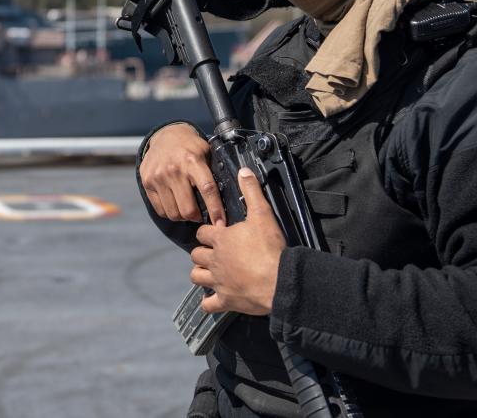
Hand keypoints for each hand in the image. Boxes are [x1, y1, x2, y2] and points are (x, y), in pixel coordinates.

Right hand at [139, 123, 224, 225]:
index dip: (215, 209)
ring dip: (183, 217)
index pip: (207, 189)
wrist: (165, 135)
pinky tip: (175, 205)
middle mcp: (174, 170)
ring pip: (173, 213)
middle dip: (197, 217)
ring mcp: (158, 177)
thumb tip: (228, 196)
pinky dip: (170, 213)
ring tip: (188, 210)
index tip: (220, 223)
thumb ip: (213, 171)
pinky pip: (160, 210)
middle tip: (201, 216)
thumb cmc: (189, 147)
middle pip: (188, 209)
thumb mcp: (205, 151)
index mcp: (192, 161)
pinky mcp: (147, 183)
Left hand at [189, 167, 285, 315]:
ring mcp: (218, 282)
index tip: (214, 233)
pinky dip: (209, 303)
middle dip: (202, 252)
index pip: (201, 232)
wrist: (280, 281)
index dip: (207, 231)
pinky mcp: (226, 301)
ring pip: (196, 277)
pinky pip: (208, 305)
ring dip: (201, 274)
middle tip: (214, 253)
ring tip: (210, 272)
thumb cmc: (270, 247)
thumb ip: (252, 191)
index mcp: (220, 239)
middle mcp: (215, 260)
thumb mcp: (263, 214)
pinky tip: (214, 299)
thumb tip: (243, 171)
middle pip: (196, 254)